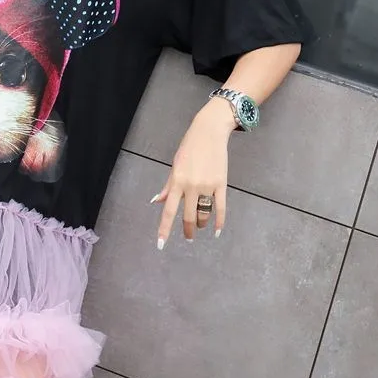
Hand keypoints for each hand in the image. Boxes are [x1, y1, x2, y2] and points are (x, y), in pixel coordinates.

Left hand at [150, 97, 233, 246]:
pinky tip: (216, 230)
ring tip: (201, 225)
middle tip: (189, 237)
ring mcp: (207, 186)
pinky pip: (221, 208)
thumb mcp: (175, 165)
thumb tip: (157, 201)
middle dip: (188, 230)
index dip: (165, 229)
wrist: (209, 132)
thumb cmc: (189, 148)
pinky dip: (219, 221)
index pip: (169, 210)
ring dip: (202, 223)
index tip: (161, 245)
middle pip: (188, 217)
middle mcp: (190, 186)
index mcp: (176, 181)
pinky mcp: (221, 184)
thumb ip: (167, 186)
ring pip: (204, 214)